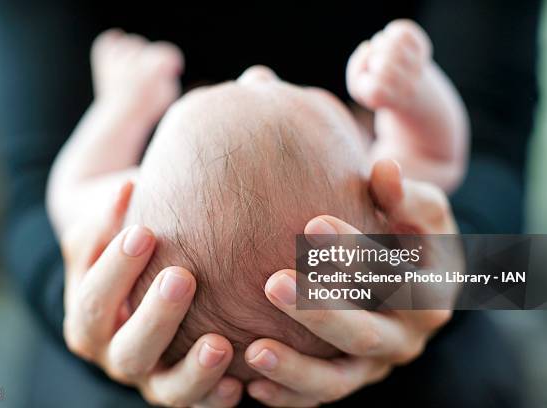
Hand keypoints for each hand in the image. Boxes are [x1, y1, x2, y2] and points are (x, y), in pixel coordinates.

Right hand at [61, 181, 241, 406]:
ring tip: (220, 344)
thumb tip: (128, 188)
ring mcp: (152, 376)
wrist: (141, 271)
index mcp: (90, 315)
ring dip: (193, 371)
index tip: (145, 232)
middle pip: (127, 349)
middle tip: (183, 278)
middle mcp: (115, 353)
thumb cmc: (130, 240)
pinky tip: (240, 386)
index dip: (116, 269)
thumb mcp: (111, 227)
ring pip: (166, 390)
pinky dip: (217, 398)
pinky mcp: (184, 387)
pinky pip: (200, 404)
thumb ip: (111, 212)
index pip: (94, 299)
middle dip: (155, 317)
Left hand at [244, 159, 454, 405]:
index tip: (313, 224)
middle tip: (273, 283)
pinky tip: (252, 386)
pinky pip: (318, 396)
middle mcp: (406, 336)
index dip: (358, 254)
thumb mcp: (414, 207)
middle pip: (366, 334)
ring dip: (296, 368)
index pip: (398, 279)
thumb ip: (400, 192)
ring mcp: (376, 364)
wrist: (400, 265)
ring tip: (254, 350)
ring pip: (339, 380)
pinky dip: (287, 394)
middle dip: (319, 310)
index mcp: (432, 293)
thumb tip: (384, 167)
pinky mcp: (349, 376)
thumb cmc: (402, 228)